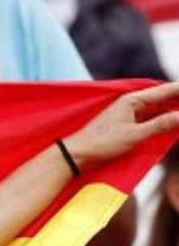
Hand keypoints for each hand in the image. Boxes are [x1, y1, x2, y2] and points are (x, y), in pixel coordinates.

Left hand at [63, 81, 178, 168]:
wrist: (77, 155)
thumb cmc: (102, 143)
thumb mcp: (134, 135)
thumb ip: (160, 125)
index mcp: (133, 100)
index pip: (166, 90)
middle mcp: (132, 104)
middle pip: (164, 98)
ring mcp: (130, 114)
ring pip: (159, 109)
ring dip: (173, 111)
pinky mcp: (128, 126)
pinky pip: (152, 119)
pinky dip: (164, 121)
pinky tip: (173, 124)